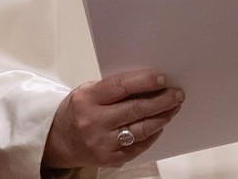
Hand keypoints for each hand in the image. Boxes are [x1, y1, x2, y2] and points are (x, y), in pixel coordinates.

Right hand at [42, 70, 184, 169]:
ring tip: (173, 108)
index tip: (163, 78)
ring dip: (162, 117)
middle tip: (177, 94)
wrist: (60, 140)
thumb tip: (151, 81)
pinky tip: (159, 125)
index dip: (146, 81)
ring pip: (141, 130)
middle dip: (162, 100)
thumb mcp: (90, 91)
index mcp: (88, 99)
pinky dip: (152, 135)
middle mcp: (94, 122)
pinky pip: (138, 147)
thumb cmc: (80, 110)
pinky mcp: (108, 159)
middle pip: (136, 109)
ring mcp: (101, 143)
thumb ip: (116, 87)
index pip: (122, 86)